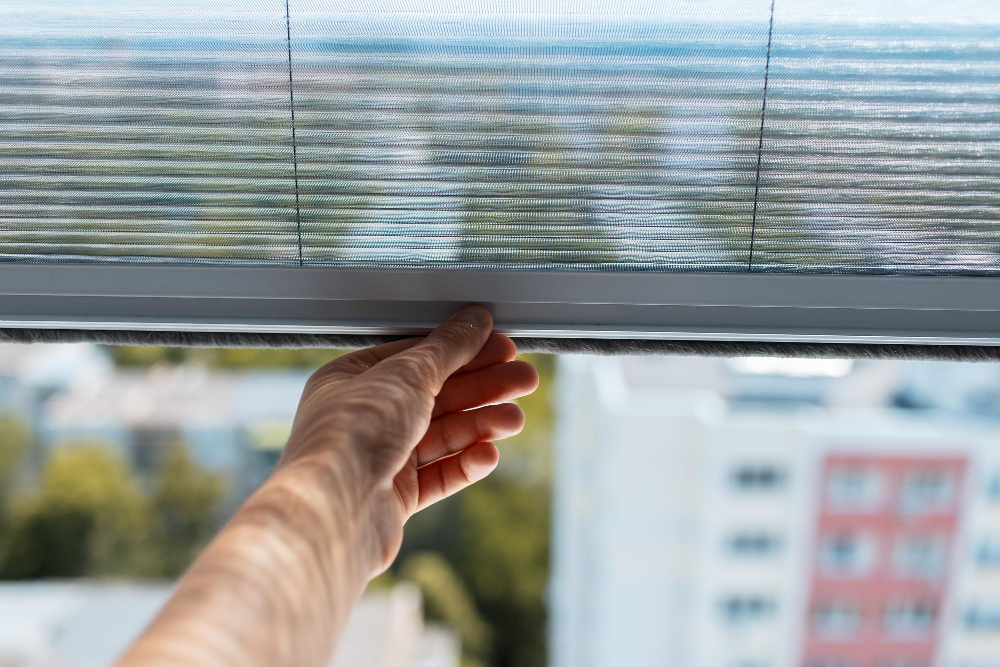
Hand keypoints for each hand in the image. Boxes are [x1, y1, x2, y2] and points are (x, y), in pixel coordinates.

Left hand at [276, 305, 538, 575]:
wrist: (333, 512)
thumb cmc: (352, 434)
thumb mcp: (408, 375)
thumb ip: (448, 348)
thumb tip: (476, 319)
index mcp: (353, 379)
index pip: (418, 356)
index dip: (463, 350)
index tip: (503, 346)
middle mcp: (364, 417)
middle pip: (436, 395)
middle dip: (483, 387)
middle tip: (525, 380)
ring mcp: (379, 458)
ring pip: (442, 435)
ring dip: (481, 425)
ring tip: (515, 421)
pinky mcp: (394, 498)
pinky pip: (438, 475)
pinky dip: (465, 463)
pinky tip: (489, 455)